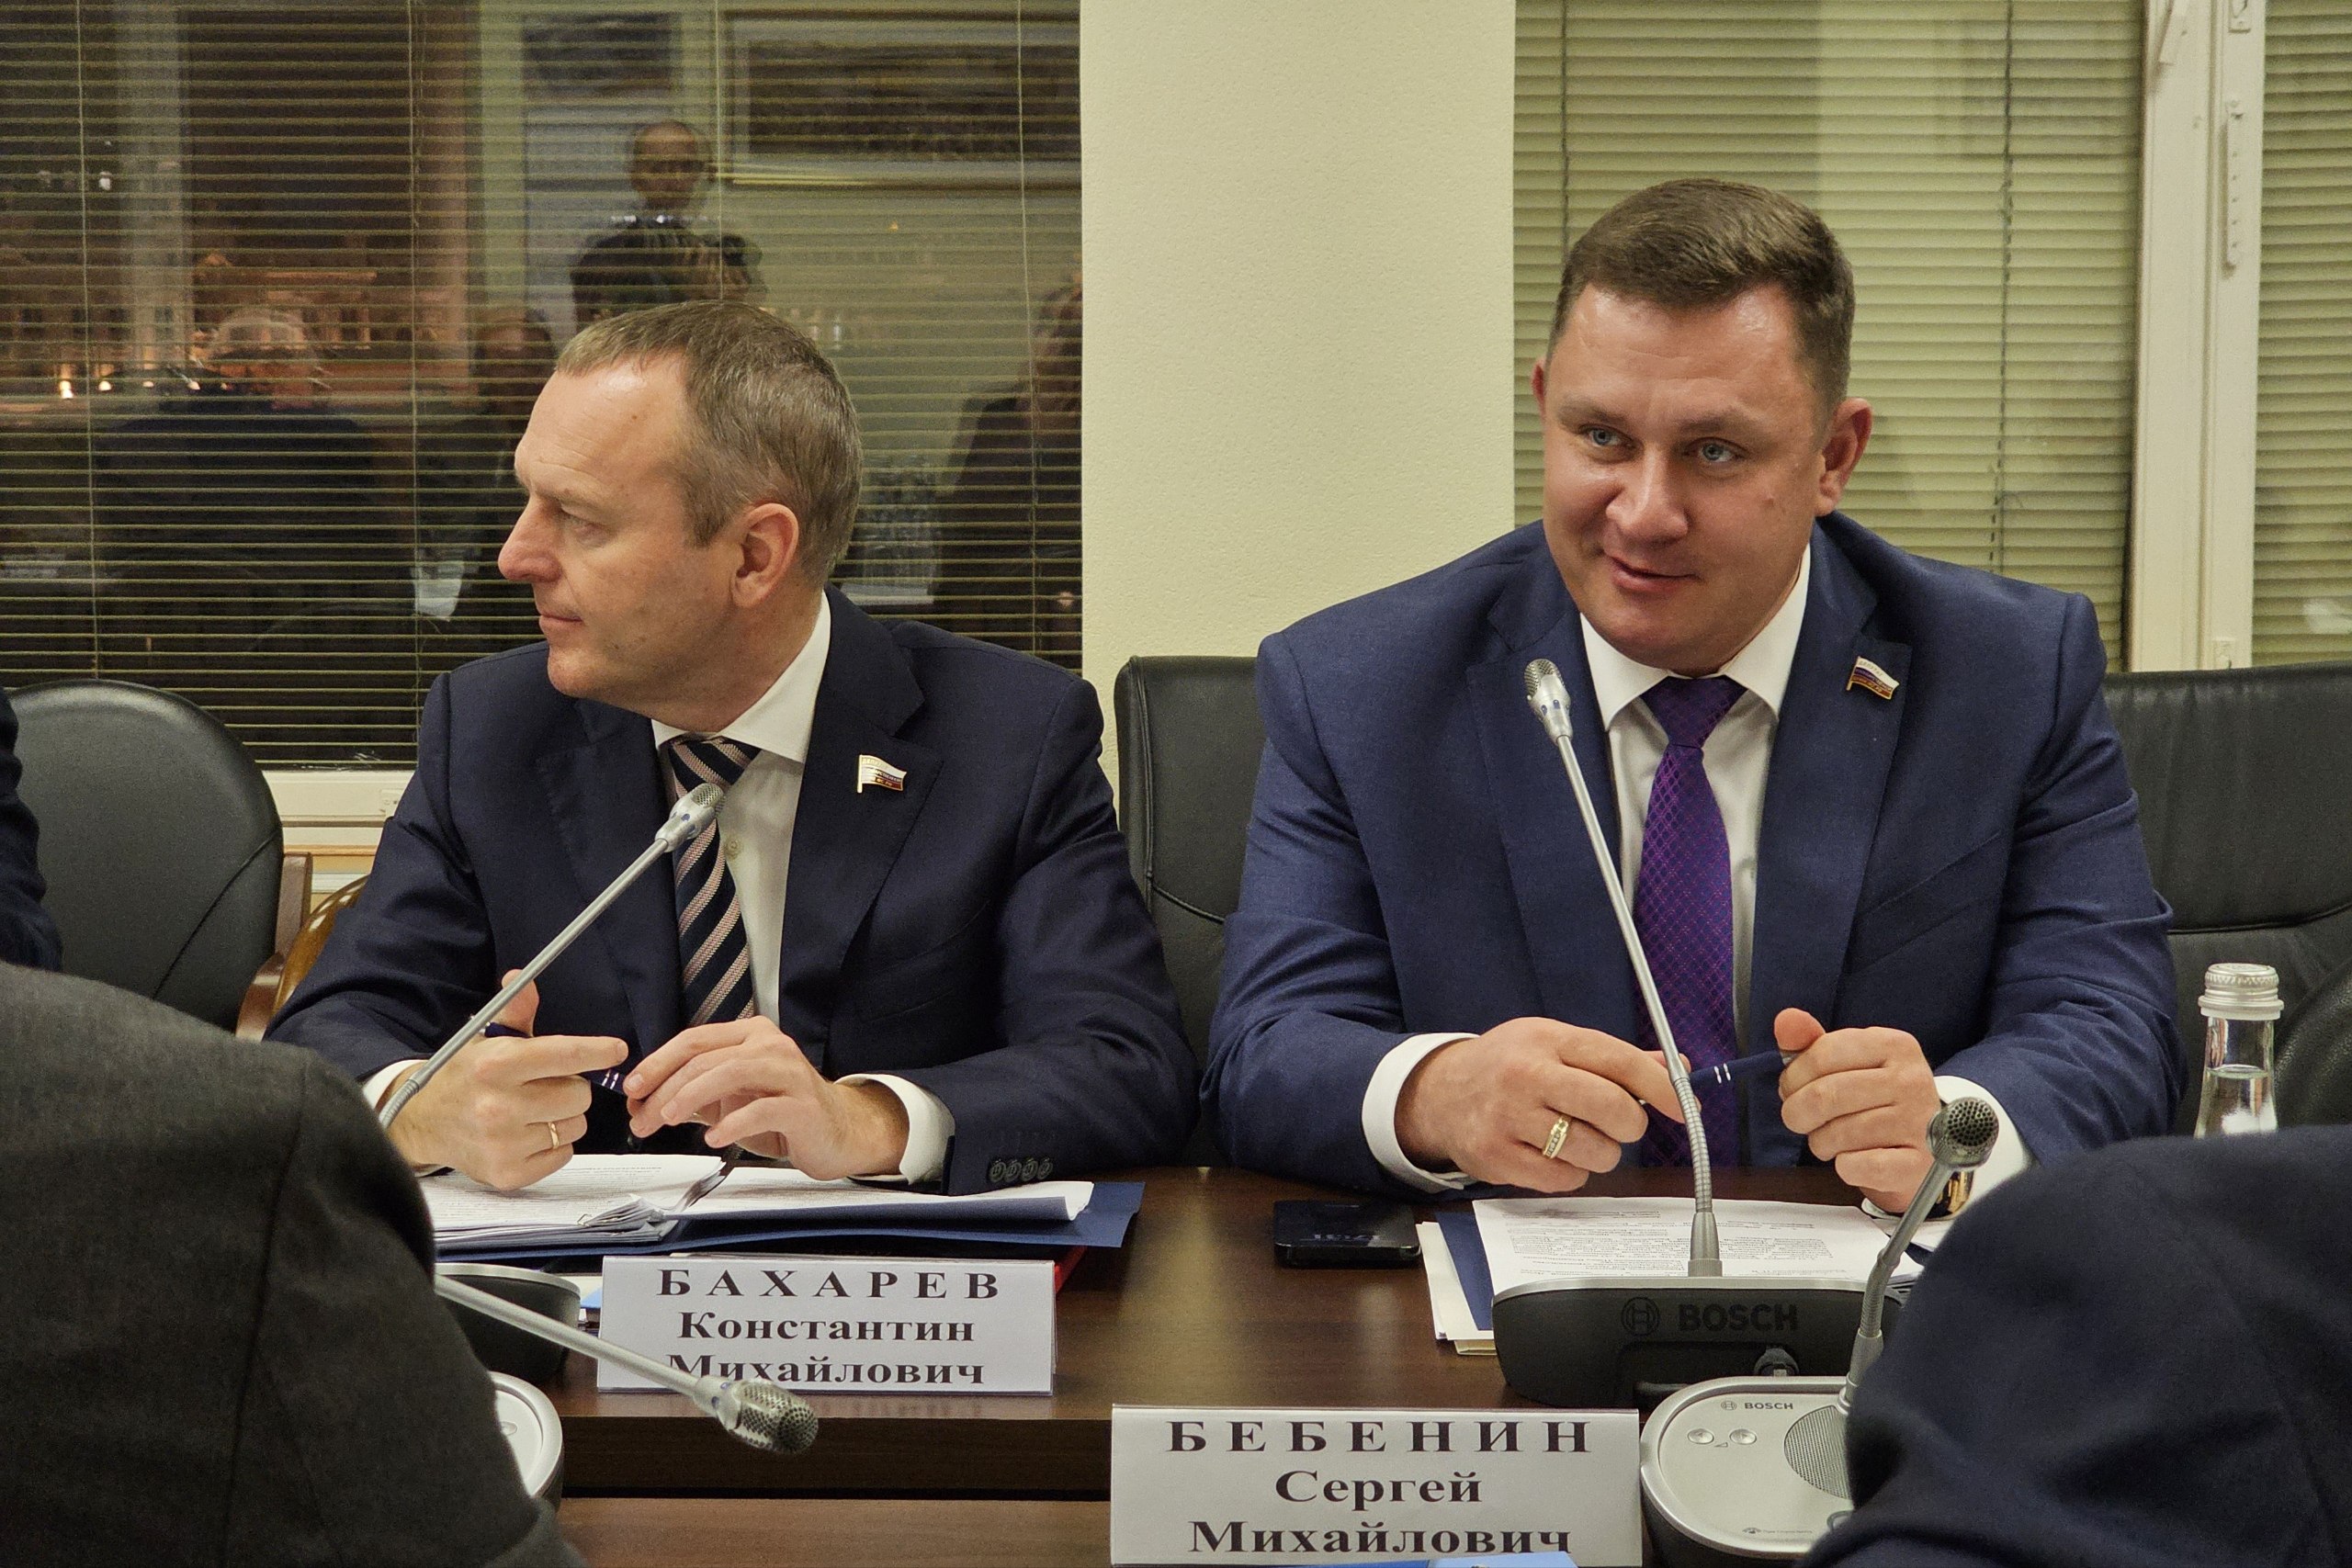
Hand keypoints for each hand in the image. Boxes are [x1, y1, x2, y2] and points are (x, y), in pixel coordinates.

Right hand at [383, 974, 627, 1190]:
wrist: (425, 1121)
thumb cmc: (466, 1075)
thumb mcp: (486, 1038)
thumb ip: (515, 1010)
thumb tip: (523, 977)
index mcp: (496, 1064)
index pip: (564, 1055)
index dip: (597, 1052)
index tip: (616, 1050)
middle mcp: (498, 1105)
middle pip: (579, 1095)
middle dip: (570, 1087)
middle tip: (546, 1085)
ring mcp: (503, 1143)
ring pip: (575, 1126)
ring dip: (563, 1117)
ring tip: (533, 1110)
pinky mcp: (508, 1174)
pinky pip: (563, 1154)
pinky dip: (554, 1144)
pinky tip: (527, 1134)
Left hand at [622, 1016, 910, 1180]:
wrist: (838, 1131)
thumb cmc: (781, 1113)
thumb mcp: (729, 1100)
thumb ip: (690, 1097)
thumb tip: (641, 1103)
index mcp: (750, 1035)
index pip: (694, 1040)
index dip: (657, 1063)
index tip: (631, 1088)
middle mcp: (770, 1046)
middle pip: (706, 1058)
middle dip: (665, 1089)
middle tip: (641, 1118)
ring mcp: (789, 1073)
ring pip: (730, 1073)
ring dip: (691, 1097)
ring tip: (667, 1119)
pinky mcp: (802, 1105)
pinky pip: (761, 1110)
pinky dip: (731, 1123)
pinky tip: (712, 1138)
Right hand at [1394, 1017, 1680, 1192]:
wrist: (1438, 1093)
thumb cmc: (1507, 1066)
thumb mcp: (1554, 1044)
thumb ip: (1613, 1058)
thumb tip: (1677, 1068)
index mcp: (1546, 1040)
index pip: (1618, 1061)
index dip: (1662, 1086)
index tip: (1685, 1106)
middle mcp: (1526, 1076)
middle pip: (1611, 1108)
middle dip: (1629, 1123)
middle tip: (1619, 1123)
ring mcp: (1508, 1118)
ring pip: (1593, 1151)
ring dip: (1600, 1152)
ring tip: (1578, 1137)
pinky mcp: (1496, 1157)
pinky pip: (1564, 1179)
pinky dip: (1570, 1173)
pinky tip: (1552, 1154)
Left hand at [1774, 1007, 1942, 1209]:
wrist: (1923, 1145)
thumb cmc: (1875, 1098)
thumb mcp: (1848, 1062)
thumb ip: (1811, 1041)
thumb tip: (1785, 1020)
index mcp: (1894, 1045)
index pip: (1824, 1053)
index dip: (1794, 1076)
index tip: (1791, 1089)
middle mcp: (1911, 1080)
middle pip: (1825, 1095)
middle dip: (1798, 1112)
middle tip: (1802, 1119)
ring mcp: (1919, 1123)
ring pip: (1838, 1134)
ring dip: (1821, 1142)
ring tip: (1832, 1139)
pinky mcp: (1917, 1164)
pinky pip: (1856, 1166)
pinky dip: (1843, 1166)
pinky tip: (1853, 1159)